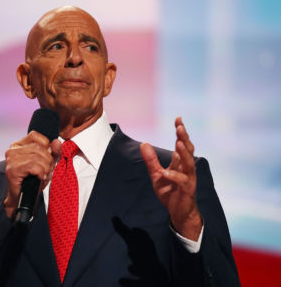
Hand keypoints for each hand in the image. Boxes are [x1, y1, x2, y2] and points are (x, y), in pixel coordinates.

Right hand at [4, 131, 60, 217]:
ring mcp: (11, 160)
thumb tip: (57, 142)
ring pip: (37, 157)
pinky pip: (34, 166)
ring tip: (43, 175)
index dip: (46, 146)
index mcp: (18, 145)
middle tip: (46, 171)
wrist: (24, 198)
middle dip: (48, 160)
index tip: (46, 158)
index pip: (35, 136)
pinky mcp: (13, 170)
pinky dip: (41, 173)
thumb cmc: (33, 180)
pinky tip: (39, 178)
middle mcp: (12, 150)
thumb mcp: (46, 163)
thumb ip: (53, 152)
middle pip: (39, 148)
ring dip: (45, 168)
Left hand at [140, 117, 201, 240]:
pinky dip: (174, 176)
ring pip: (190, 164)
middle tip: (180, 127)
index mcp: (180, 164)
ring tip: (178, 143)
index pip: (182, 144)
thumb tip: (144, 143)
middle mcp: (187, 169)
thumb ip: (151, 160)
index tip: (178, 119)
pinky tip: (165, 173)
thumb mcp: (156, 175)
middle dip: (184, 138)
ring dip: (184, 153)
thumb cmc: (170, 192)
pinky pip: (182, 182)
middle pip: (188, 150)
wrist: (179, 213)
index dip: (180, 132)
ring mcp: (189, 179)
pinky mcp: (187, 190)